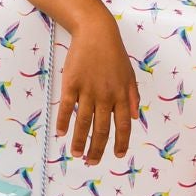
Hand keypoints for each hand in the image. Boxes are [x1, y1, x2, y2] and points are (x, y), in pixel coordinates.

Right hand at [56, 28, 138, 164]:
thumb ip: (133, 97)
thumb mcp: (130, 75)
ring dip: (80, 141)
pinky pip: (67, 107)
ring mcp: (87, 90)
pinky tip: (61, 133)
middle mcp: (105, 96)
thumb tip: (134, 118)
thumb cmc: (114, 54)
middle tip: (92, 162)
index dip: (121, 143)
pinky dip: (63, 121)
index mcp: (121, 95)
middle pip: (102, 129)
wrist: (96, 33)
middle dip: (98, 149)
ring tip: (76, 154)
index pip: (123, 125)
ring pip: (83, 122)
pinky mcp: (71, 84)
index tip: (117, 156)